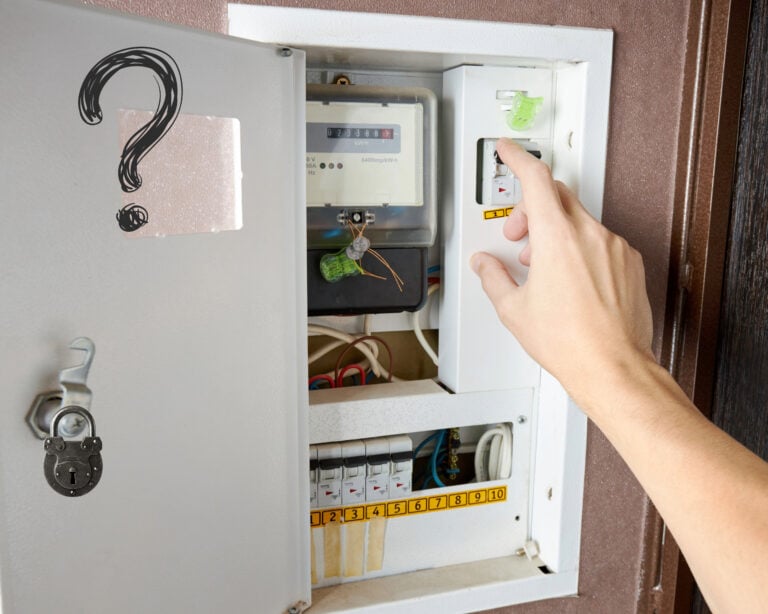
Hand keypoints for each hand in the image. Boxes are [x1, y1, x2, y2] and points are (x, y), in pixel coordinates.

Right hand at [470, 138, 652, 401]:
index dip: (518, 159)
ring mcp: (614, 247)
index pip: (536, 179)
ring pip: (579, 219)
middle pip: (556, 195)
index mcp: (557, 238)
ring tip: (543, 265)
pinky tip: (571, 278)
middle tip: (518, 234)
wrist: (612, 367)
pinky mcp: (629, 262)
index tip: (509, 151)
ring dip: (556, 231)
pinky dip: (581, 247)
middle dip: (531, 208)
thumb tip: (485, 264)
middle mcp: (590, 235)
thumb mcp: (513, 309)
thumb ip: (493, 277)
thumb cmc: (569, 342)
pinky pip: (600, 240)